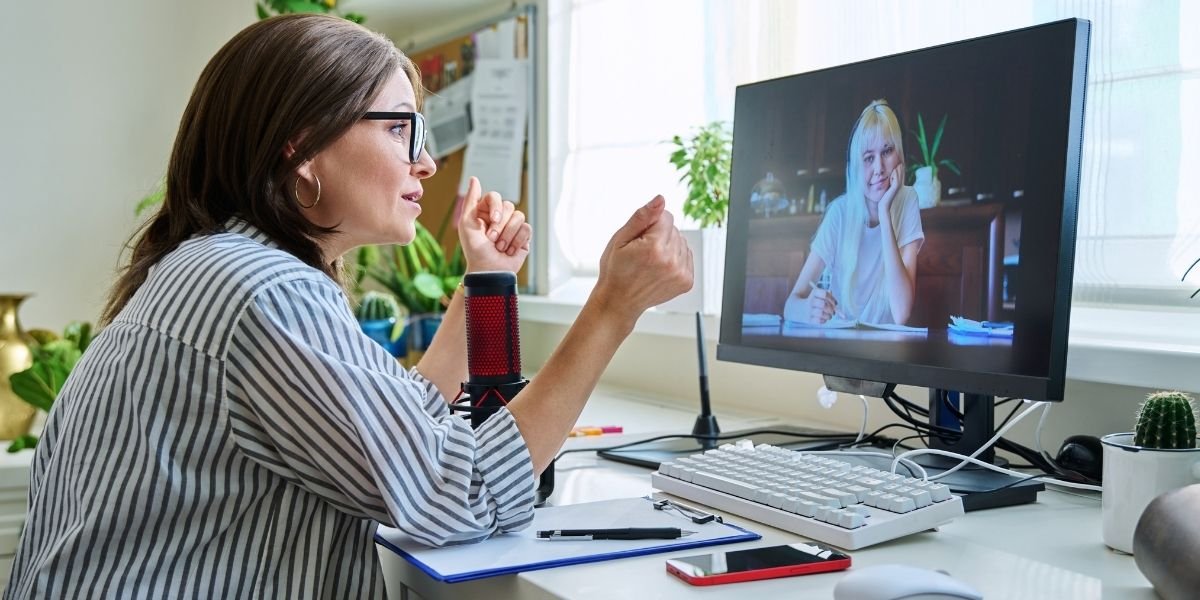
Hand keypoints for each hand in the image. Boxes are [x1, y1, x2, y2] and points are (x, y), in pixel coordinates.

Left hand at [457, 176, 530, 272]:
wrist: (489, 271)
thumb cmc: (474, 249)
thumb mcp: (467, 223)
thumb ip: (471, 200)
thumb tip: (474, 178)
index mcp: (485, 212)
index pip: (495, 196)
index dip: (495, 208)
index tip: (492, 221)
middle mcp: (500, 217)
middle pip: (509, 206)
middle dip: (500, 226)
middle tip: (492, 240)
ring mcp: (513, 227)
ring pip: (519, 217)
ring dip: (508, 236)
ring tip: (500, 247)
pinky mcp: (524, 237)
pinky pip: (527, 229)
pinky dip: (517, 241)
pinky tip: (509, 251)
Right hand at [592, 196, 693, 322]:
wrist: (619, 301)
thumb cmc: (615, 270)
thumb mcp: (620, 239)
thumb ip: (642, 217)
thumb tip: (661, 200)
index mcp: (654, 248)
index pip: (666, 217)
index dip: (650, 224)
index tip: (639, 240)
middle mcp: (671, 261)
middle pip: (675, 230)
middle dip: (659, 236)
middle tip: (642, 253)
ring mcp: (681, 273)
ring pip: (681, 242)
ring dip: (668, 247)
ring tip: (651, 262)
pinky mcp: (686, 282)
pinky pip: (686, 256)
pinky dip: (675, 259)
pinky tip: (660, 268)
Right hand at [807, 287, 838, 323]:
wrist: (796, 308)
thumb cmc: (812, 302)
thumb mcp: (818, 295)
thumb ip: (828, 297)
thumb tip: (836, 303)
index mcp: (814, 293)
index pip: (824, 294)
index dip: (832, 299)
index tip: (835, 303)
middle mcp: (810, 301)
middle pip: (823, 304)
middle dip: (831, 309)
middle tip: (833, 311)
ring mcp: (808, 311)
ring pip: (821, 313)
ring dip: (828, 316)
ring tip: (829, 316)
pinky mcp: (808, 319)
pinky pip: (819, 321)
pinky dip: (824, 320)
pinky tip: (823, 319)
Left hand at [878, 163, 902, 216]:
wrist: (884, 204)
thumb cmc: (884, 197)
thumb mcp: (887, 189)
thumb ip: (888, 184)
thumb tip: (888, 178)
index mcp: (898, 186)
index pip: (900, 176)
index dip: (900, 170)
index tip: (899, 164)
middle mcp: (899, 186)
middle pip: (901, 175)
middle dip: (900, 169)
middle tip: (900, 162)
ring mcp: (897, 187)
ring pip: (899, 176)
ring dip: (899, 170)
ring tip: (899, 164)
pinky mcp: (895, 188)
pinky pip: (896, 179)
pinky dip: (896, 175)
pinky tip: (895, 170)